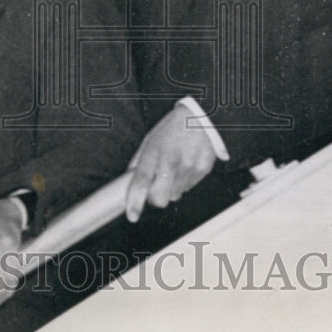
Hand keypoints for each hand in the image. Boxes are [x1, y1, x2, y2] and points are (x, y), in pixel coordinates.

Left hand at [125, 108, 217, 222]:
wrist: (201, 115)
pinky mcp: (203, 169)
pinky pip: (190, 186)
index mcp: (153, 153)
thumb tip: (129, 180)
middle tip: (156, 189)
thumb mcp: (150, 139)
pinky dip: (186, 181)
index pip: (141, 182)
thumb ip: (139, 161)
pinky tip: (187, 164)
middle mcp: (171, 161)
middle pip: (160, 198)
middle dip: (156, 199)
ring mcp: (188, 167)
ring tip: (175, 168)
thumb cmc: (171, 127)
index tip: (132, 216)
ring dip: (172, 188)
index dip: (135, 202)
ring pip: (176, 195)